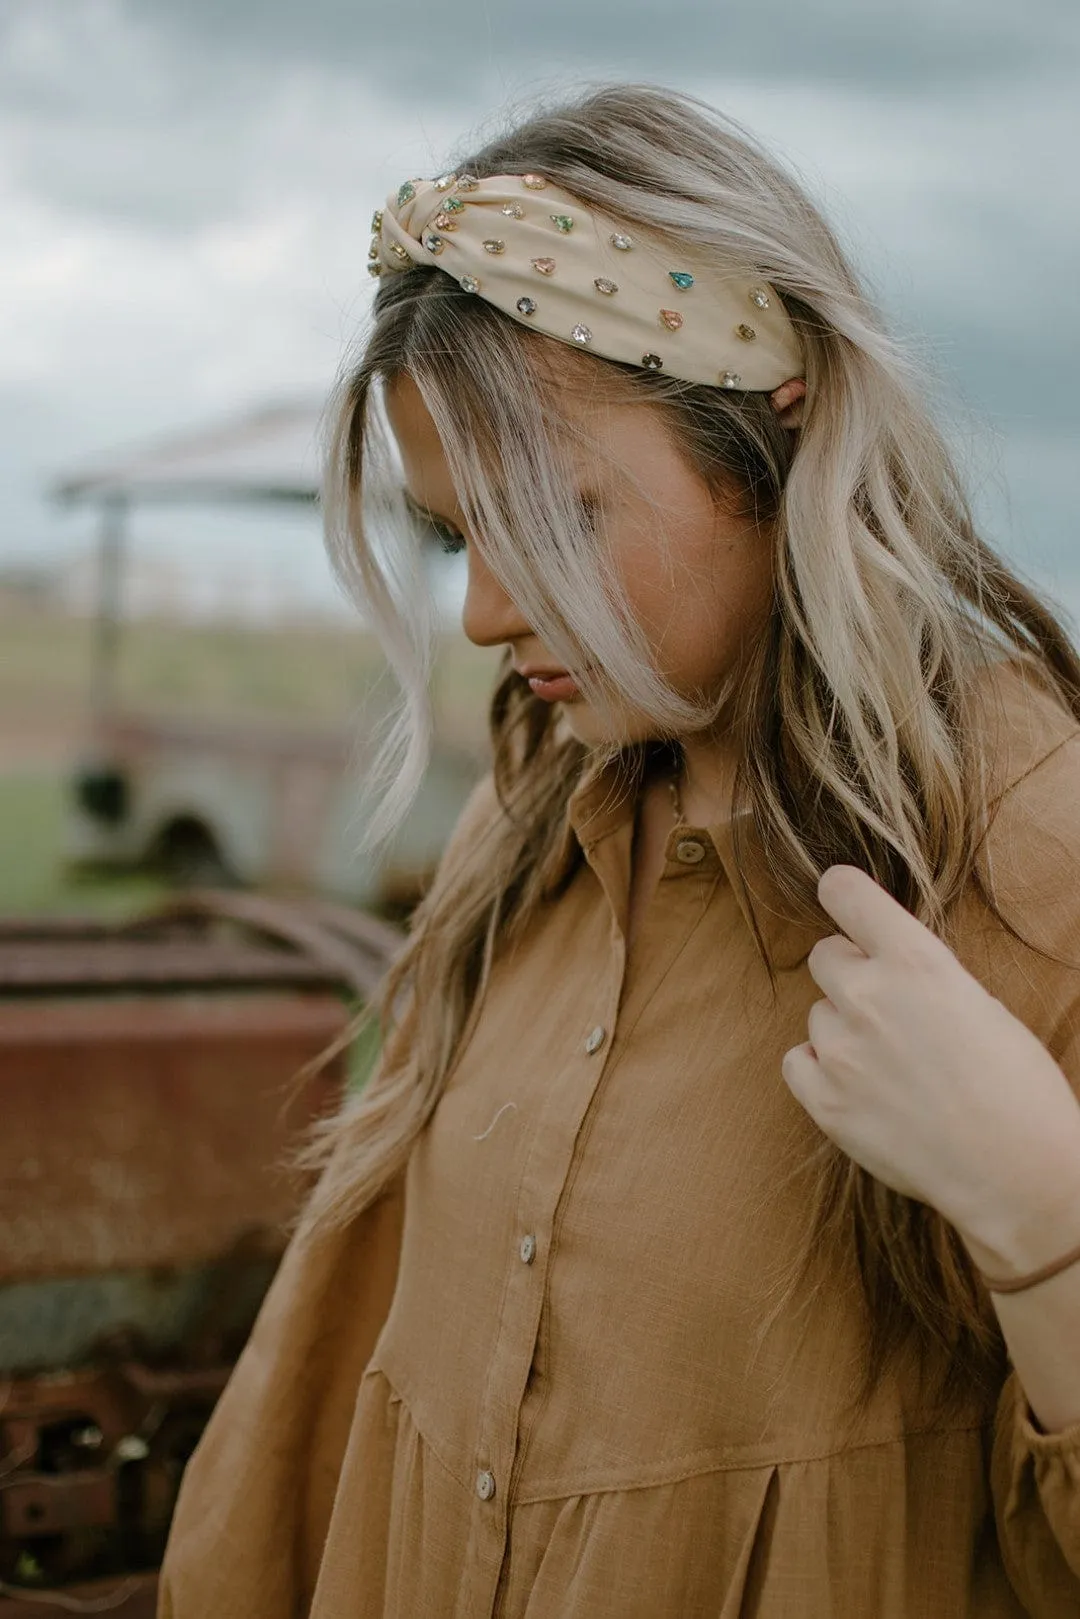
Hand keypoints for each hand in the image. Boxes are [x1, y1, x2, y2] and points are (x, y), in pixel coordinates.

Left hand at [780, 864, 1079, 1257]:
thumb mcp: (978, 1003)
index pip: (845, 893)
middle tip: (886, 1009)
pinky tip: (860, 1089)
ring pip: (818, 1014)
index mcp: (915, 962)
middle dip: (849, 974)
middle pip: (824, 956)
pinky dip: (821, 1070)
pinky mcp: (824, 1100)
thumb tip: (886, 968)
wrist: (1015, 1171)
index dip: (842, 893)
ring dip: (843, 1030)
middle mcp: (867, 996)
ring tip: (891, 1066)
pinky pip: (798, 1060)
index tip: (842, 900)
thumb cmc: (1016, 1087)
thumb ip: (920, 977)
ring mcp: (840, 1049)